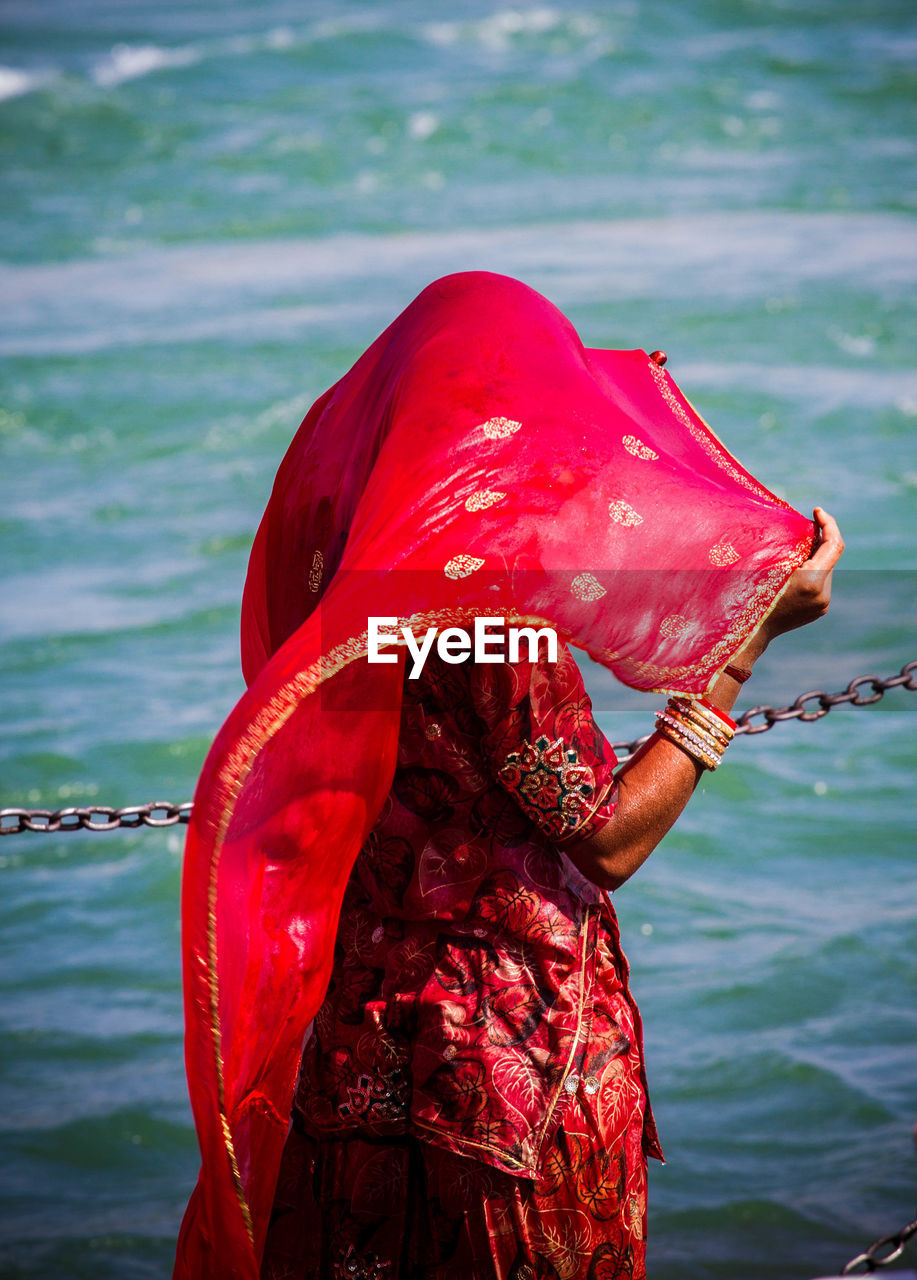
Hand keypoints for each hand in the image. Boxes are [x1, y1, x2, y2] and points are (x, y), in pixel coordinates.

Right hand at [762, 506, 844, 641]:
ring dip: (815, 556)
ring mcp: (823, 604)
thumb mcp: (767, 566)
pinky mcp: (819, 609)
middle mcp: (823, 594)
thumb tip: (803, 528)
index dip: (828, 523)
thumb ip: (792, 549)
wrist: (751, 633)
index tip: (817, 510)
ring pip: (826, 569)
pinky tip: (795, 568)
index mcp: (811, 582)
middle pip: (830, 557)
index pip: (833, 545)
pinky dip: (812, 570)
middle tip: (802, 527)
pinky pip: (821, 582)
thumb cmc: (751, 596)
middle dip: (819, 540)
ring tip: (795, 548)